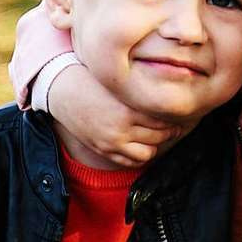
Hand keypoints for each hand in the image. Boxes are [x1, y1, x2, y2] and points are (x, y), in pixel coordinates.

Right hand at [45, 60, 184, 170]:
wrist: (63, 91)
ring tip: (157, 135)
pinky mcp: (104, 150)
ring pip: (147, 153)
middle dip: (169, 131)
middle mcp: (121, 129)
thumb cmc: (93, 80)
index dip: (173, 118)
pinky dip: (140, 155)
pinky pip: (130, 161)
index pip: (162, 120)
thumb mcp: (119, 83)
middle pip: (158, 137)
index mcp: (127, 109)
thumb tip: (165, 95)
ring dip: (155, 145)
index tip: (177, 112)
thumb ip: (140, 92)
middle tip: (174, 124)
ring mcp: (112, 143)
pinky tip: (142, 143)